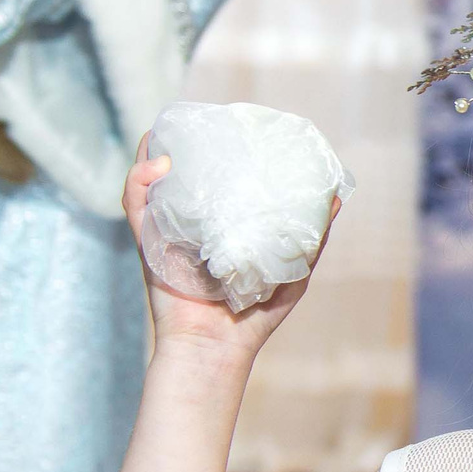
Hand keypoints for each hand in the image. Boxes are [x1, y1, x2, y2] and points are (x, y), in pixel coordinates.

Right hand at [123, 140, 335, 363]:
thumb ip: (310, 235)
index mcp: (219, 227)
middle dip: (182, 144)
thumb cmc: (256, 314)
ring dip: (152, 152)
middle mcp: (189, 224)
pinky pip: (136, 206)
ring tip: (169, 132)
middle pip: (176, 175)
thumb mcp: (293, 268)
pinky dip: (140, 181)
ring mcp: (166, 232)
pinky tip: (158, 164)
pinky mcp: (148, 244)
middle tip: (200, 122)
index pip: (212, 181)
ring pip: (148, 182)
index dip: (214, 152)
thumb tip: (337, 196)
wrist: (218, 348)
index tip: (231, 127)